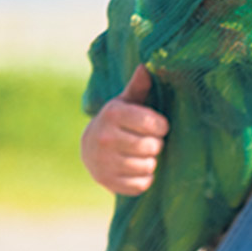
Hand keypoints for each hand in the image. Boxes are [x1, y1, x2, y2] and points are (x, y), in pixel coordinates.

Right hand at [80, 65, 167, 195]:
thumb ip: (139, 86)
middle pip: (152, 146)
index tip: (158, 126)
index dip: (161, 126)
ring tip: (141, 154)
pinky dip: (144, 179)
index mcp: (113, 114)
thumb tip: (147, 65)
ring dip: (151, 162)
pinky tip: (136, 169)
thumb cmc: (119, 121)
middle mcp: (104, 138)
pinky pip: (141, 184)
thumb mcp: (127, 101)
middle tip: (148, 141)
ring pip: (148, 166)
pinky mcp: (106, 182)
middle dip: (156, 144)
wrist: (90, 148)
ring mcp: (103, 162)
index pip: (153, 124)